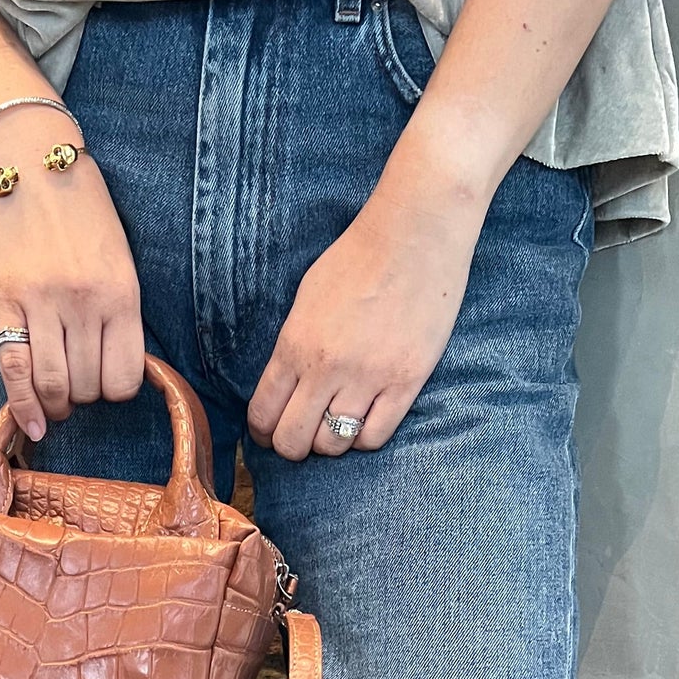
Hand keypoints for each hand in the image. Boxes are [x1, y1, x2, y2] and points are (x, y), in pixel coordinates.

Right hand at [0, 106, 143, 440]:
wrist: (33, 162)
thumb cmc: (83, 211)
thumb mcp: (120, 259)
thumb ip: (119, 314)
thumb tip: (112, 372)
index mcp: (121, 293)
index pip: (124, 378)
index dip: (114, 390)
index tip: (105, 382)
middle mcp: (84, 303)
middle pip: (88, 387)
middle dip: (82, 397)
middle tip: (75, 386)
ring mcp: (42, 304)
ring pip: (53, 386)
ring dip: (55, 404)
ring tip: (54, 399)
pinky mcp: (4, 302)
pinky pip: (14, 369)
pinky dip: (23, 406)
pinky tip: (30, 425)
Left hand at [247, 136, 487, 460]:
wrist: (415, 233)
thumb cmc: (357, 257)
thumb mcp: (306, 298)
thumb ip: (292, 346)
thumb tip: (284, 387)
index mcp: (294, 345)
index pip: (264, 414)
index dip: (263, 432)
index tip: (269, 433)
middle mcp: (326, 368)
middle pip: (294, 440)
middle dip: (291, 445)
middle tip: (300, 438)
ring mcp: (368, 378)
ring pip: (333, 445)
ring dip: (328, 444)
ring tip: (334, 428)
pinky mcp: (406, 381)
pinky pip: (374, 437)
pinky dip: (363, 439)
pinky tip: (364, 421)